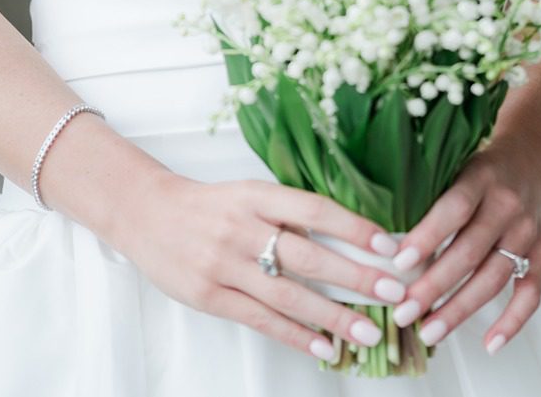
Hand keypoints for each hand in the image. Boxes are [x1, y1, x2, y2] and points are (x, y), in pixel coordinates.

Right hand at [115, 167, 415, 362]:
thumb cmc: (207, 204)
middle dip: (354, 277)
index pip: (314, 209)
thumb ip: (288, 213)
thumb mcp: (248, 193)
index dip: (353, 227)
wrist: (148, 213)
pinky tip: (323, 346)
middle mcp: (242, 227)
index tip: (388, 245)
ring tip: (367, 331)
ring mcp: (224, 263)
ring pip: (288, 295)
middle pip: (307, 255)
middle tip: (392, 293)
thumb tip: (341, 239)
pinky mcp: (210, 295)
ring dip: (332, 315)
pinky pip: (261, 319)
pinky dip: (296, 335)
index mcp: (256, 194)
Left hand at [386, 134, 540, 355]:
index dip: (427, 237)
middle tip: (403, 311)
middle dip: (434, 286)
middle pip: (470, 252)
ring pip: (494, 278)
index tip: (399, 263)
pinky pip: (530, 293)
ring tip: (430, 332)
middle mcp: (507, 206)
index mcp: (482, 177)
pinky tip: (489, 343)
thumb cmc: (481, 165)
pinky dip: (512, 322)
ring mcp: (527, 232)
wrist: (531, 156)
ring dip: (460, 309)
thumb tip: (385, 236)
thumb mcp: (454, 162)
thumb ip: (430, 193)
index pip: (454, 209)